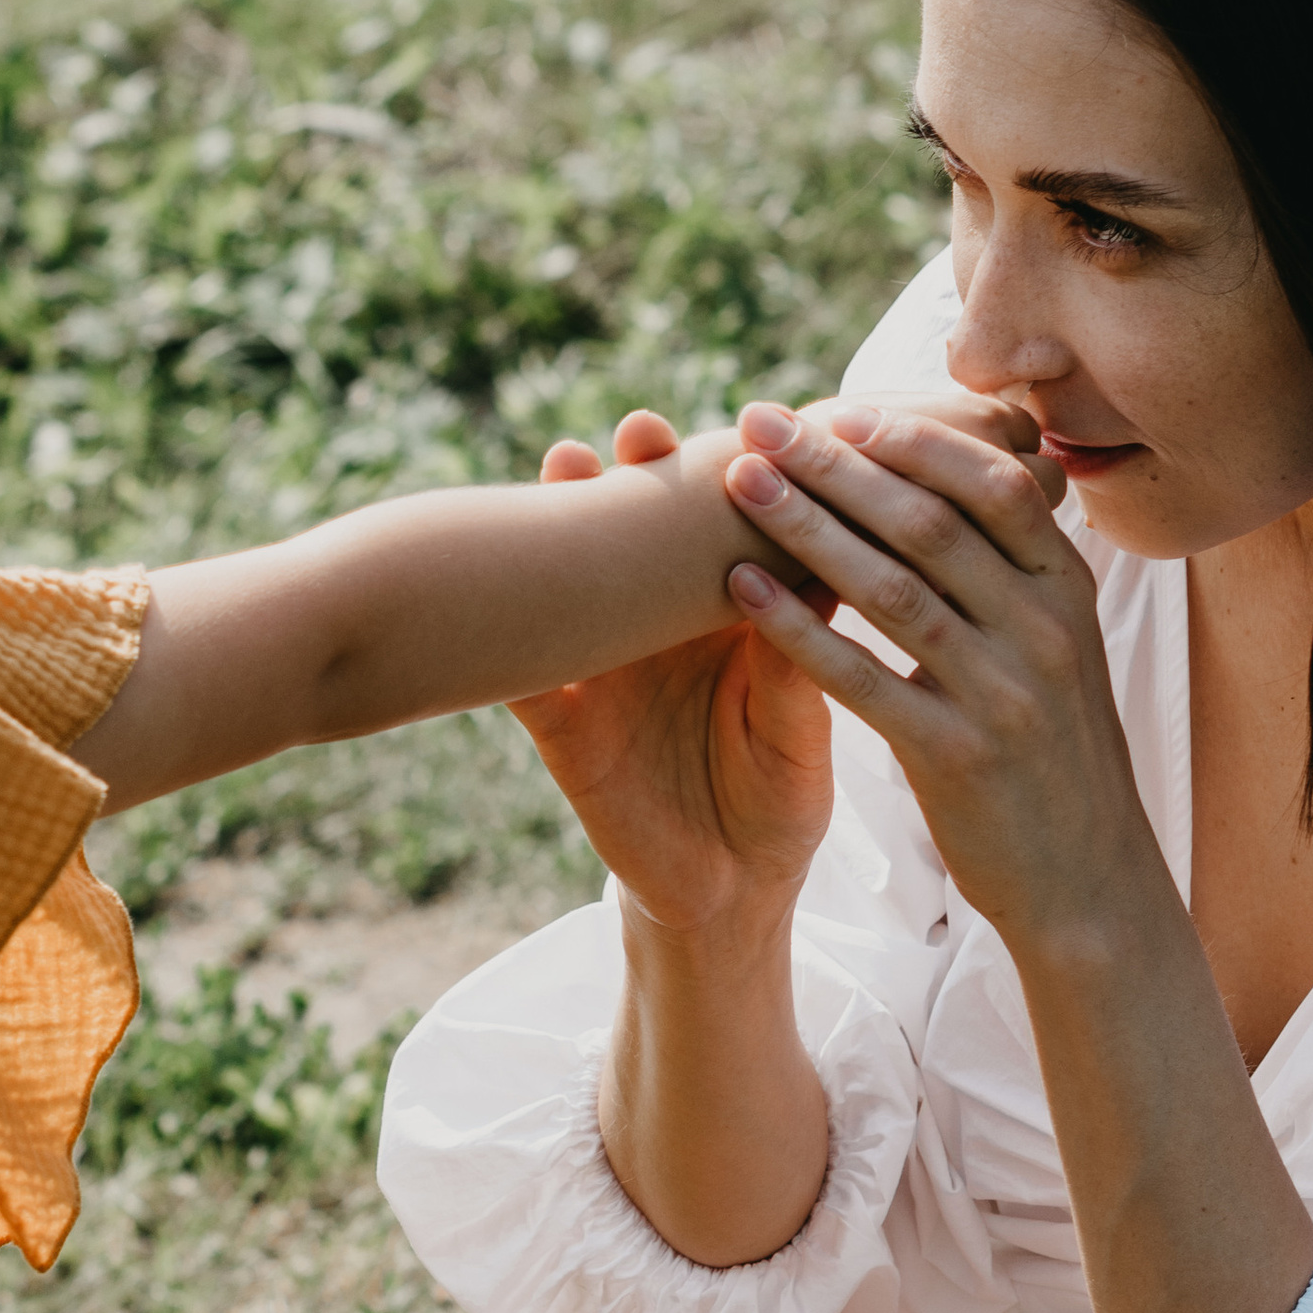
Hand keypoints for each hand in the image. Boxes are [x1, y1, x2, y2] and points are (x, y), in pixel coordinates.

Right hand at [519, 409, 833, 931]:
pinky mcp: (561, 723)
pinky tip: (492, 602)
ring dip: (562, 523)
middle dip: (638, 474)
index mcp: (731, 611)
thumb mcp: (797, 728)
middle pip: (639, 532)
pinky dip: (506, 638)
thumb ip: (796, 661)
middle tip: (642, 431)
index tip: (748, 420)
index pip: (726, 526)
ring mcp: (602, 664)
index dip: (731, 473)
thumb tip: (819, 574)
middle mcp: (658, 622)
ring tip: (565, 468)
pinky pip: (521, 676)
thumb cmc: (777, 798)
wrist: (729, 893)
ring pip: (573, 582)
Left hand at [718, 401, 1160, 951]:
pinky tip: (739, 589)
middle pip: (929, 522)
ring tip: (737, 484)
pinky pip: (861, 678)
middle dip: (837, 464)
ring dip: (805, 526)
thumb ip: (1014, 570)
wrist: (1087, 883)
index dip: (914, 439)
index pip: (993, 483)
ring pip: (890, 588)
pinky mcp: (956, 758)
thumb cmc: (1052, 753)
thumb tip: (961, 474)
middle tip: (761, 420)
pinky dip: (796, 627)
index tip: (839, 409)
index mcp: (1066, 591)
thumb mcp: (1060, 648)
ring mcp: (1003, 694)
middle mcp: (1043, 630)